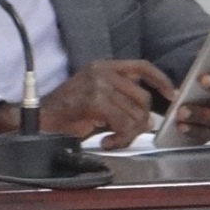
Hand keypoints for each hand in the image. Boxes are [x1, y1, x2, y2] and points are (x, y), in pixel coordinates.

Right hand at [0, 60, 175, 149]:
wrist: (38, 122)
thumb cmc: (64, 115)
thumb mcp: (96, 101)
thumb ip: (121, 102)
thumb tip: (148, 120)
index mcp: (102, 67)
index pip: (141, 67)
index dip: (160, 80)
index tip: (171, 94)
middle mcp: (101, 71)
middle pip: (142, 97)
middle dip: (140, 121)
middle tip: (127, 135)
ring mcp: (97, 84)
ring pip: (135, 114)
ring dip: (128, 134)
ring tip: (113, 140)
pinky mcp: (94, 100)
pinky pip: (123, 123)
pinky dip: (120, 138)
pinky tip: (107, 142)